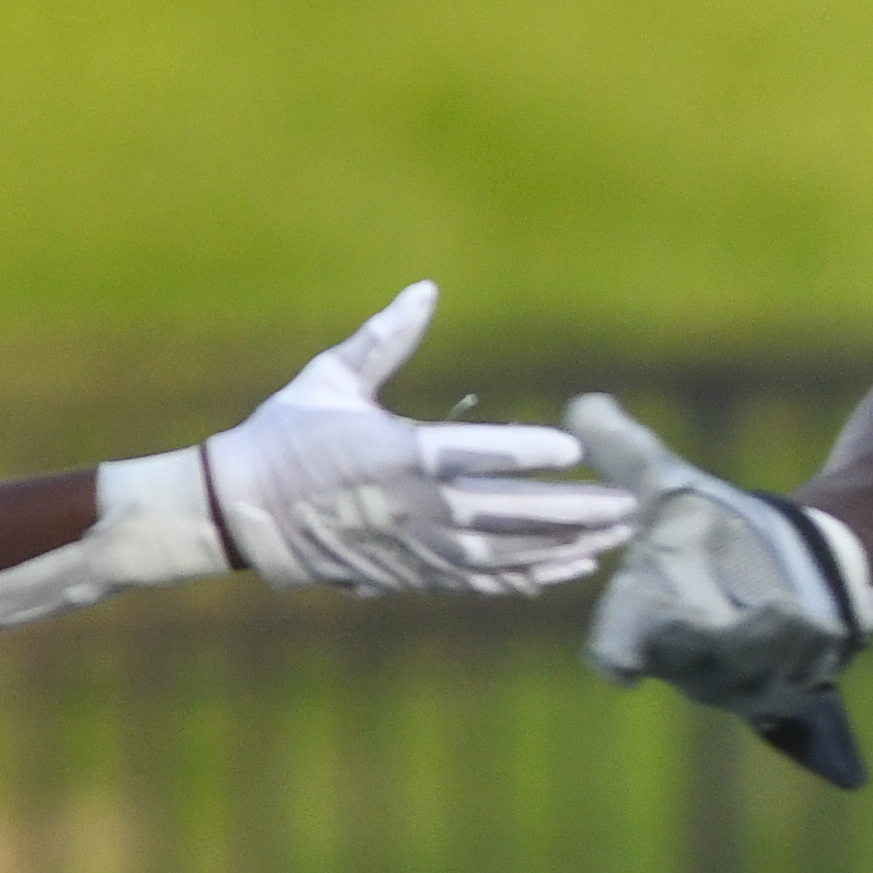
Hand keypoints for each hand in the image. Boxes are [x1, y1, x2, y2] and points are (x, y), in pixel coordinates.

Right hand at [194, 286, 629, 598]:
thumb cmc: (285, 436)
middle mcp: (411, 508)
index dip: (523, 452)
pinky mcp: (414, 574)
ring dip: (564, 548)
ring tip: (617, 538)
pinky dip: (530, 578)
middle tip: (629, 507)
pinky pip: (483, 582)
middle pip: (504, 514)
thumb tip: (426, 290)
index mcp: (393, 454)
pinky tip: (574, 571)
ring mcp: (415, 548)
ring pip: (504, 555)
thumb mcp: (330, 378)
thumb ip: (385, 338)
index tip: (574, 450)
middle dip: (572, 513)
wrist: (243, 514)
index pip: (469, 454)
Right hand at [563, 392, 870, 789]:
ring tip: (782, 603)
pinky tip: (818, 619)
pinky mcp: (789, 687)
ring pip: (743, 664)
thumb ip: (624, 452)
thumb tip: (583, 404)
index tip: (621, 659)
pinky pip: (794, 674)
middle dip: (701, 618)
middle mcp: (684, 660)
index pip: (615, 648)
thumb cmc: (714, 527)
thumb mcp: (670, 485)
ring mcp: (736, 682)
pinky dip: (805, 645)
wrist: (790, 564)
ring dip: (761, 631)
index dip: (617, 649)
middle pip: (686, 649)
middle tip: (716, 598)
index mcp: (644, 616)